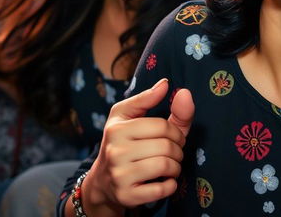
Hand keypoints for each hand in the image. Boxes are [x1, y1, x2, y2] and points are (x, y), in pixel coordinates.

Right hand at [85, 78, 193, 209]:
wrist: (102, 180)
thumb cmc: (122, 141)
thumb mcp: (130, 116)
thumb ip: (149, 98)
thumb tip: (166, 83)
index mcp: (117, 128)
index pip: (162, 126)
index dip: (176, 131)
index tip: (175, 136)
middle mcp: (115, 151)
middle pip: (165, 146)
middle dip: (178, 149)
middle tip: (175, 151)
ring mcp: (119, 175)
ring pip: (164, 165)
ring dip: (176, 166)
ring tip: (172, 164)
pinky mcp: (126, 196)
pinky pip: (160, 190)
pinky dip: (171, 185)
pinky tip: (167, 180)